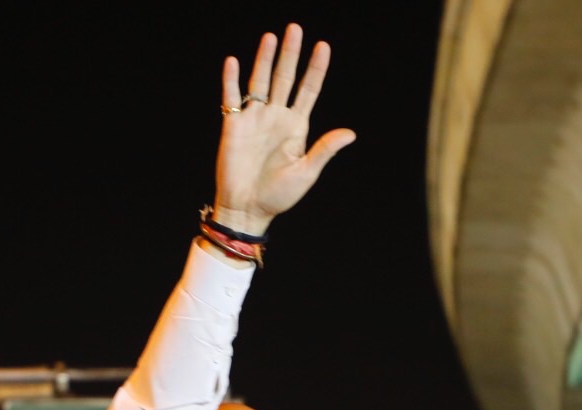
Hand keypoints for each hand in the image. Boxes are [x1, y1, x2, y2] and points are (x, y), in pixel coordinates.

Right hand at [214, 26, 356, 235]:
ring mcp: (254, 119)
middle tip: (295, 28)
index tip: (323, 46)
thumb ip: (325, 150)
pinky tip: (233, 62)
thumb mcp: (306, 173)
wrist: (247, 209)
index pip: (308, 90)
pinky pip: (231, 97)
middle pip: (285, 77)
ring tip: (271, 37)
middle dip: (290, 54)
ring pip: (260, 81)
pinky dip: (231, 80)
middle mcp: (276, 117)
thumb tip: (350, 133)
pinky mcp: (233, 125)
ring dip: (264, 60)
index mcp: (297, 126)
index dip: (316, 68)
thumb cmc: (279, 196)